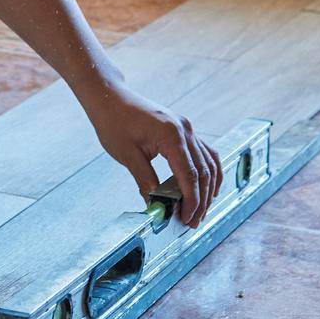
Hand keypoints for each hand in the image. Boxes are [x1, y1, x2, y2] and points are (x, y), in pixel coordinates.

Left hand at [81, 82, 221, 228]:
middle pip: (204, 172)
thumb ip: (145, 180)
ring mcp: (187, 128)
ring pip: (209, 163)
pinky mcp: (184, 129)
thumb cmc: (114, 122)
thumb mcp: (126, 154)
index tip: (187, 219)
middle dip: (201, 200)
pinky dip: (207, 172)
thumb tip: (157, 206)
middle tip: (192, 221)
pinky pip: (204, 153)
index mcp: (171, 135)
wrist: (110, 97)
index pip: (190, 175)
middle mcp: (185, 130)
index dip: (192, 201)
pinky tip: (204, 188)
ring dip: (208, 188)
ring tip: (199, 210)